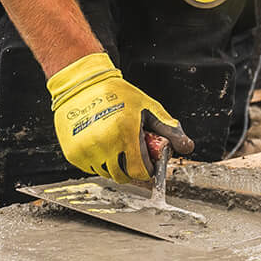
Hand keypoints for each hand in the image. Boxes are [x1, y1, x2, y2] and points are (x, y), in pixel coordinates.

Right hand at [46, 52, 192, 182]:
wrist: (82, 85)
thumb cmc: (117, 94)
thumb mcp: (148, 108)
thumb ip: (168, 130)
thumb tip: (187, 147)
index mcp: (126, 132)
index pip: (140, 171)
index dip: (147, 169)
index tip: (147, 163)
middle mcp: (105, 143)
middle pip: (123, 176)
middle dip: (131, 168)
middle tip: (131, 151)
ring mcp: (87, 150)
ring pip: (107, 173)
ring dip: (114, 165)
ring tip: (114, 143)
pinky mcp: (74, 153)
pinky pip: (92, 168)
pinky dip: (98, 161)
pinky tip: (100, 143)